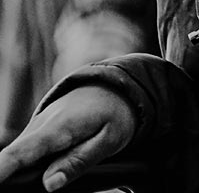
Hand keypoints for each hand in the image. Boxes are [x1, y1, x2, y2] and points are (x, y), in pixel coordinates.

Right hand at [0, 85, 136, 191]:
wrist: (111, 89)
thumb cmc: (113, 115)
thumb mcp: (109, 140)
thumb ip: (79, 162)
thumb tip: (49, 185)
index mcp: (59, 126)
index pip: (21, 152)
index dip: (2, 169)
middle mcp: (39, 125)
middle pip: (15, 159)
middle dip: (11, 176)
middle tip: (41, 181)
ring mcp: (34, 129)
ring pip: (19, 158)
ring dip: (24, 172)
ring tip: (64, 160)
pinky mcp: (34, 134)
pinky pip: (25, 155)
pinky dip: (30, 166)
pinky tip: (53, 167)